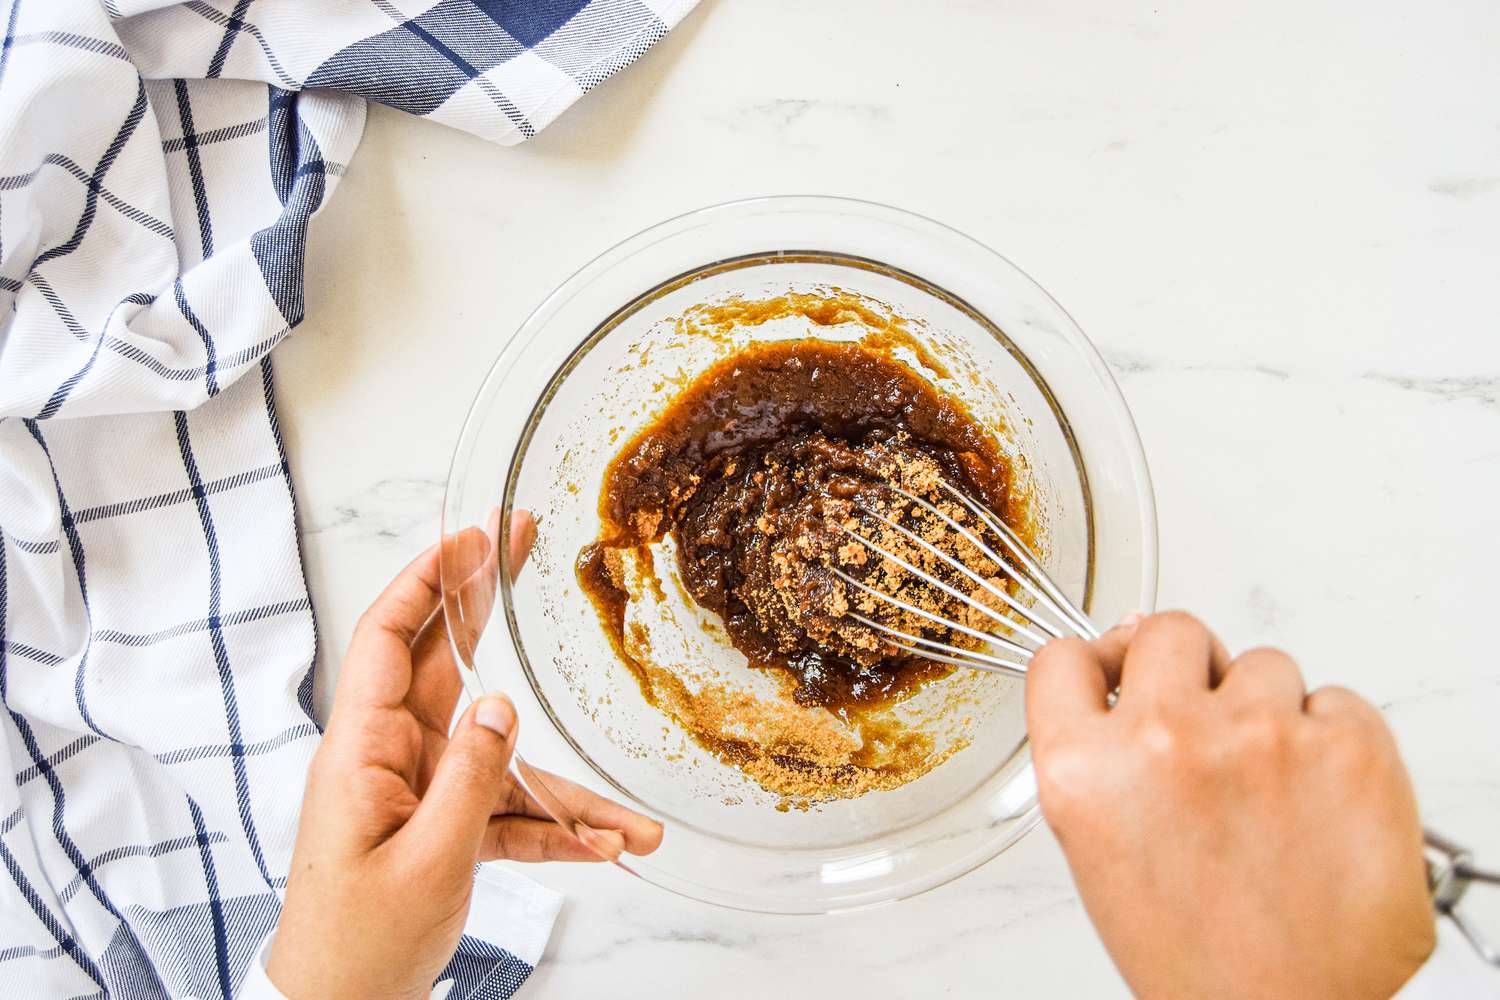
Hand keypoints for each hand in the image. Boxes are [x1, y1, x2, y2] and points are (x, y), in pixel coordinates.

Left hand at [267, 511, 662, 999]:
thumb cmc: (356, 944)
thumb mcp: (424, 861)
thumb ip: (470, 779)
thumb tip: (503, 706)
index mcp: (362, 750)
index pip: (386, 638)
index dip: (427, 580)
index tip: (471, 535)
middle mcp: (390, 757)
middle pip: (449, 669)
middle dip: (493, 614)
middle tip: (531, 547)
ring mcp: (420, 791)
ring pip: (499, 758)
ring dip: (565, 790)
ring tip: (631, 822)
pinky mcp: (443, 829)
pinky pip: (507, 812)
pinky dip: (554, 830)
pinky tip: (605, 850)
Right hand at [1026, 611, 1433, 999]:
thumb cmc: (1202, 960)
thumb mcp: (1103, 855)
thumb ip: (1103, 758)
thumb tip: (1129, 677)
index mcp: (1085, 773)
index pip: (1064, 658)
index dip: (1095, 661)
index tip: (1116, 670)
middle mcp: (1163, 739)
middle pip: (1168, 631)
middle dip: (1188, 670)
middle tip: (1208, 727)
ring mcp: (1260, 734)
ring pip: (1262, 664)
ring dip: (1267, 710)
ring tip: (1273, 792)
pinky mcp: (1349, 744)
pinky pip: (1336, 701)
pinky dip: (1333, 742)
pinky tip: (1321, 802)